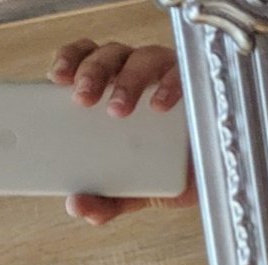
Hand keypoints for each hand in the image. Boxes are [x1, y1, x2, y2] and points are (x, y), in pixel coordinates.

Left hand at [47, 39, 197, 224]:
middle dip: (93, 72)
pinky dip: (170, 86)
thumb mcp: (129, 191)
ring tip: (117, 109)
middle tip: (83, 99)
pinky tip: (159, 105)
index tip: (58, 78)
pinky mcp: (195, 87)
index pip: (87, 59)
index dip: (71, 59)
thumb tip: (76, 205)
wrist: (209, 181)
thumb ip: (104, 200)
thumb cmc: (164, 172)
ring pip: (142, 59)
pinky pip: (182, 75)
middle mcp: (137, 76)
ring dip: (127, 81)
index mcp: (112, 90)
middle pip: (110, 56)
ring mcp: (166, 77)